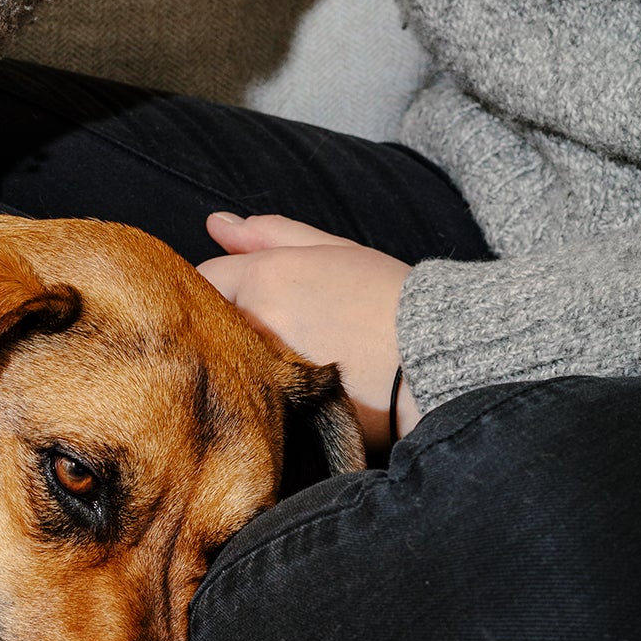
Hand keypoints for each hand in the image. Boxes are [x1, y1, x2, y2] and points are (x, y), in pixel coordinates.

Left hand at [198, 212, 418, 455]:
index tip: (248, 298)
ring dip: (240, 360)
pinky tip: (291, 393)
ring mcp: (262, 374)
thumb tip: (217, 224)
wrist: (434, 364)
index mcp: (264, 281)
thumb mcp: (334, 252)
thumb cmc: (390, 301)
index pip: (205, 279)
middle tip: (272, 331)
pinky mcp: (276, 416)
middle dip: (227, 323)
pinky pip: (248, 402)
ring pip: (224, 363)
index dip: (223, 288)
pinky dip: (260, 397)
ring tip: (290, 362)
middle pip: (208, 324)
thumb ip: (269, 235)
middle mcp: (254, 325)